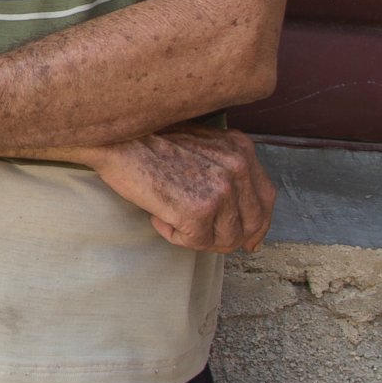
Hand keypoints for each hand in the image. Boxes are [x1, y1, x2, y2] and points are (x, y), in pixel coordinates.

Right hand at [83, 126, 275, 251]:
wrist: (115, 141)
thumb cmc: (145, 140)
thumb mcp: (199, 143)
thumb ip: (223, 166)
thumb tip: (235, 207)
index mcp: (241, 150)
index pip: (266, 197)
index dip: (258, 224)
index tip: (249, 240)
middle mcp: (238, 168)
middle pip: (250, 224)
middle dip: (229, 239)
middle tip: (204, 240)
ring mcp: (221, 190)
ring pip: (224, 239)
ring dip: (197, 236)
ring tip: (170, 217)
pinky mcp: (199, 211)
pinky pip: (195, 242)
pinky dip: (173, 235)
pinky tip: (158, 216)